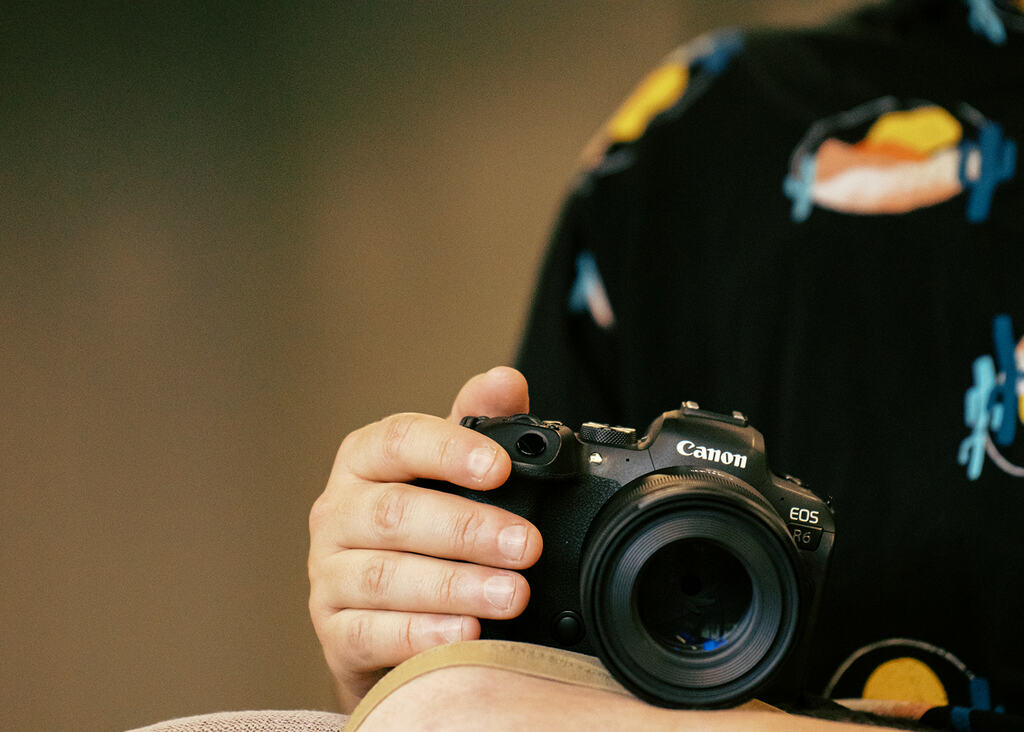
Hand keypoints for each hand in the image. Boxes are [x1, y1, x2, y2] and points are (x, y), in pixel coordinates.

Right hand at [308, 366, 542, 710]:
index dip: (449, 451)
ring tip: (511, 595)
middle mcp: (339, 512)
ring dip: (454, 586)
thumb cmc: (423, 532)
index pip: (398, 441)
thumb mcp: (451, 472)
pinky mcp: (333, 631)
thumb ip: (480, 424)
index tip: (500, 468)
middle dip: (467, 529)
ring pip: (384, 576)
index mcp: (365, 461)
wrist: (385, 614)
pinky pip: (369, 632)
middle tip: (526, 545)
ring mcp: (329, 574)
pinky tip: (465, 635)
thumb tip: (505, 381)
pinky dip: (420, 634)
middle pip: (395, 513)